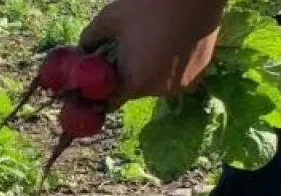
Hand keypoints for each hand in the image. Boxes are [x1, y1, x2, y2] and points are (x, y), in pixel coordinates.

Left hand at [78, 0, 225, 102]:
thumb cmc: (147, 6)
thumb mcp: (109, 19)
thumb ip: (90, 40)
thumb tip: (81, 50)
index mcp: (134, 82)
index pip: (110, 101)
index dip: (100, 93)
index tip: (95, 81)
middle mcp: (159, 90)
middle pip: (133, 90)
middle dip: (124, 75)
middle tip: (122, 51)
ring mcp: (182, 84)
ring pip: (155, 83)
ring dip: (147, 70)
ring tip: (147, 43)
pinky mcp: (199, 74)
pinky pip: (175, 75)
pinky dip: (168, 65)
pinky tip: (167, 43)